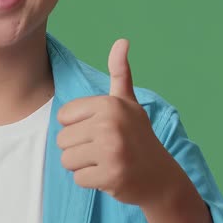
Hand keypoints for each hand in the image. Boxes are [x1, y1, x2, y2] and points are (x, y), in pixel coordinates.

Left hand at [56, 38, 189, 208]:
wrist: (160, 176)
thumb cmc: (138, 137)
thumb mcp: (129, 103)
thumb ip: (120, 73)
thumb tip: (122, 40)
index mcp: (110, 104)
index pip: (64, 116)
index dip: (77, 127)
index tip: (99, 131)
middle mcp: (110, 124)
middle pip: (62, 139)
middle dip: (79, 149)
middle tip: (103, 150)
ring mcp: (111, 151)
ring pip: (67, 160)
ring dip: (82, 166)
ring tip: (104, 162)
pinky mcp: (111, 176)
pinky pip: (79, 179)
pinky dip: (91, 181)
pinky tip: (109, 175)